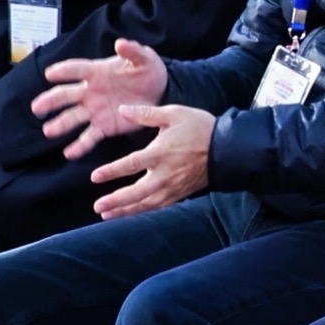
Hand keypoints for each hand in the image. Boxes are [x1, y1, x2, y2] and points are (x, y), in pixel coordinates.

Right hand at [34, 39, 168, 145]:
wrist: (159, 91)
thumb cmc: (147, 71)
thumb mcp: (145, 58)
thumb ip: (133, 51)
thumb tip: (121, 43)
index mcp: (97, 72)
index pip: (76, 70)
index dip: (64, 71)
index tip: (50, 74)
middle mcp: (90, 92)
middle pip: (65, 95)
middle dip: (50, 101)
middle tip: (37, 108)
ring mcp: (94, 110)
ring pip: (72, 118)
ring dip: (60, 124)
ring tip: (49, 131)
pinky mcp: (104, 126)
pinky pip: (89, 137)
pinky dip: (80, 146)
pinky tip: (70, 153)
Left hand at [90, 105, 213, 217]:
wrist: (229, 148)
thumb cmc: (201, 128)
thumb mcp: (175, 114)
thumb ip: (146, 113)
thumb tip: (122, 110)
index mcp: (161, 153)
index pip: (131, 165)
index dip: (112, 172)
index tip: (95, 177)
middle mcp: (165, 174)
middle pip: (136, 193)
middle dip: (116, 201)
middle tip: (98, 206)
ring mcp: (173, 186)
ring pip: (146, 203)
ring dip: (126, 210)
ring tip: (107, 214)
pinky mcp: (180, 193)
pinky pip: (159, 206)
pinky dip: (142, 211)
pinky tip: (131, 213)